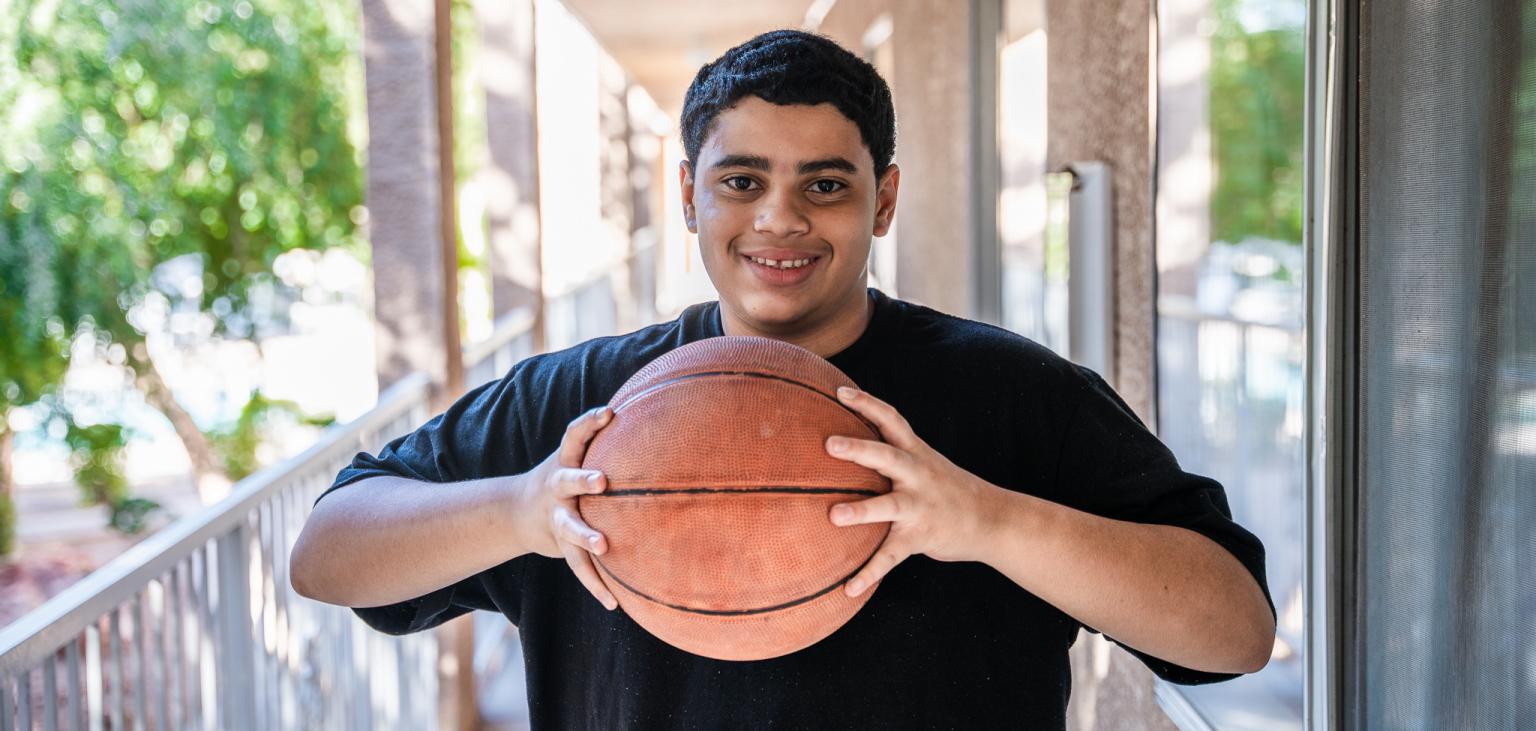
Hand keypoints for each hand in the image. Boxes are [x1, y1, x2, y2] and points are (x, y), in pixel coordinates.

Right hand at [513, 405, 617, 609]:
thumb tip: (656, 407)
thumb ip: (609, 440)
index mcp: (565, 460)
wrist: (517, 512)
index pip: (574, 435)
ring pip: (568, 527)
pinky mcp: (561, 546)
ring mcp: (557, 517)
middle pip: (566, 480)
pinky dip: (596, 585)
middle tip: (602, 480)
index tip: (609, 412)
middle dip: (581, 479)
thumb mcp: (577, 455)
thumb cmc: (567, 476)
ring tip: (603, 545)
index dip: (590, 423)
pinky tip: (614, 603)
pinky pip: (579, 567)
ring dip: (584, 535)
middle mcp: (557, 487)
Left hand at [824, 387, 1001, 596]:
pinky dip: (869, 573)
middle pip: (887, 457)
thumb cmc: (948, 489)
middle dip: (859, 449)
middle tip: (829, 444)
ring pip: (889, 506)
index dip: (866, 402)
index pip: (891, 420)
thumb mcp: (925, 463)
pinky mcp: (921, 538)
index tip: (839, 390)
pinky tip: (848, 588)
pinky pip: (891, 556)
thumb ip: (894, 453)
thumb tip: (851, 440)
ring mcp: (920, 508)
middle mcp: (918, 476)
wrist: (994, 520)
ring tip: (833, 517)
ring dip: (862, 511)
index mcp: (916, 454)